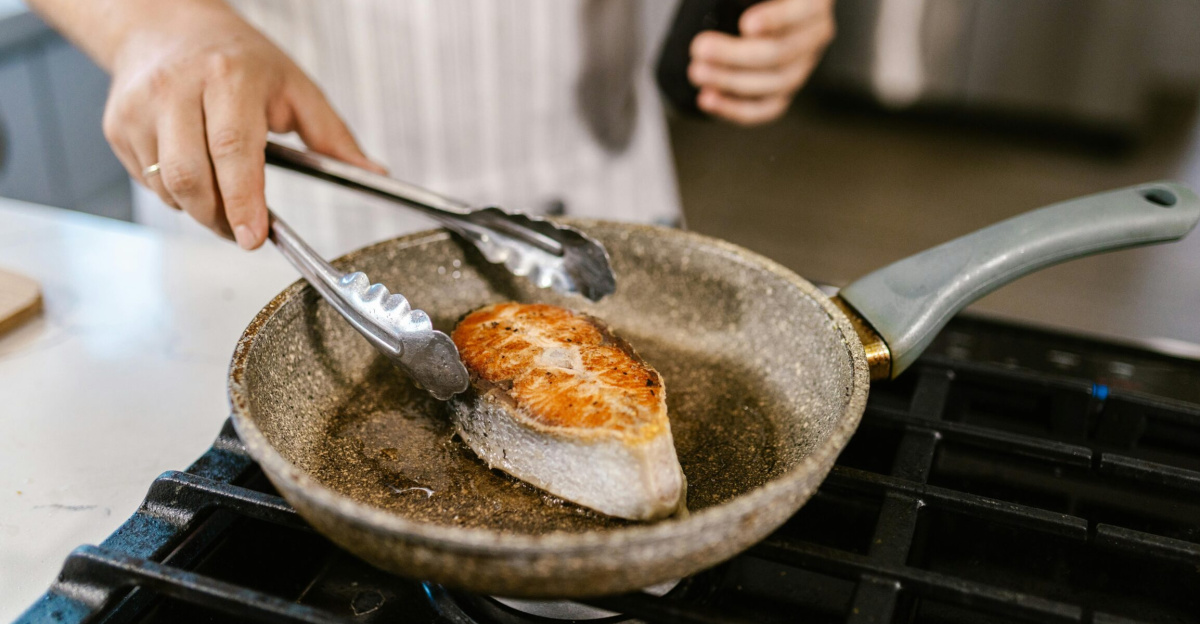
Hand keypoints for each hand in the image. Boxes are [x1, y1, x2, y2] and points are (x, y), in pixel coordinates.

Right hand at [102, 2, 382, 248]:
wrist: (166, 25)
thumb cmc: (237, 58)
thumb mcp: (294, 87)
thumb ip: (332, 137)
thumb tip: (370, 174)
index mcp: (228, 77)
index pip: (233, 149)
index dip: (243, 201)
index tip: (255, 236)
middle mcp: (178, 88)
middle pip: (192, 177)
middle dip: (220, 218)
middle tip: (244, 230)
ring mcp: (140, 107)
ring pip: (167, 187)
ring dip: (199, 209)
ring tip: (223, 197)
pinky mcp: (118, 125)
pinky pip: (147, 181)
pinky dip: (174, 194)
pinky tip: (194, 172)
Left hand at [687, 0, 834, 125]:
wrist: (759, 15)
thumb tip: (738, 12)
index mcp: (813, 3)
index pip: (801, 13)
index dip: (775, 20)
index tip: (745, 26)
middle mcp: (814, 35)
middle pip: (780, 53)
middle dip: (734, 54)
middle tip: (700, 49)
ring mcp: (802, 66)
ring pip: (773, 84)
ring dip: (729, 82)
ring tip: (697, 72)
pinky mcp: (785, 90)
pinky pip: (765, 108)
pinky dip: (734, 108)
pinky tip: (707, 100)